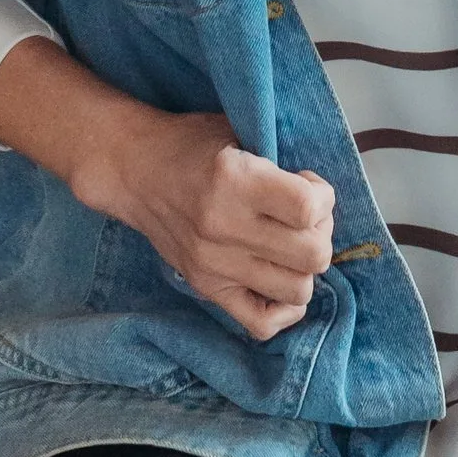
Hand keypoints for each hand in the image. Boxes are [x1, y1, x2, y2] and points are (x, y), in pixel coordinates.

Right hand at [87, 102, 333, 340]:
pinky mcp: (206, 288)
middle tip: (305, 218)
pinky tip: (280, 278)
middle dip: (321, 232)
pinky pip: (262, 324)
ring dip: (305, 267)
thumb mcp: (238, 132)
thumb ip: (279, 164)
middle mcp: (224, 228)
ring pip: (297, 291)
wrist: (134, 170)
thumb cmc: (192, 145)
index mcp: (235, 181)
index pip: (308, 208)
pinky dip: (283, 308)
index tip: (309, 186)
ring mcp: (214, 265)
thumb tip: (321, 199)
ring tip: (291, 245)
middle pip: (313, 255)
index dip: (323, 198)